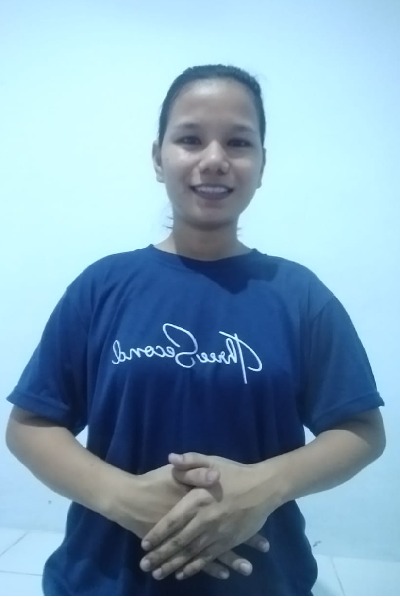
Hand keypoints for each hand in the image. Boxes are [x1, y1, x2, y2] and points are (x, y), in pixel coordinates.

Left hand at [140, 453, 277, 579]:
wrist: (265, 487)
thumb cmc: (236, 473)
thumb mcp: (212, 460)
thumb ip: (190, 461)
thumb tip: (171, 458)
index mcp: (198, 500)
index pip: (173, 520)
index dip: (158, 534)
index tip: (144, 544)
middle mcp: (205, 520)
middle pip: (179, 542)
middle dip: (160, 555)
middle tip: (144, 565)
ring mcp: (217, 534)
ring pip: (191, 554)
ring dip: (173, 565)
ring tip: (157, 574)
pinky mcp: (228, 542)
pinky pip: (208, 559)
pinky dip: (195, 568)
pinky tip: (183, 574)